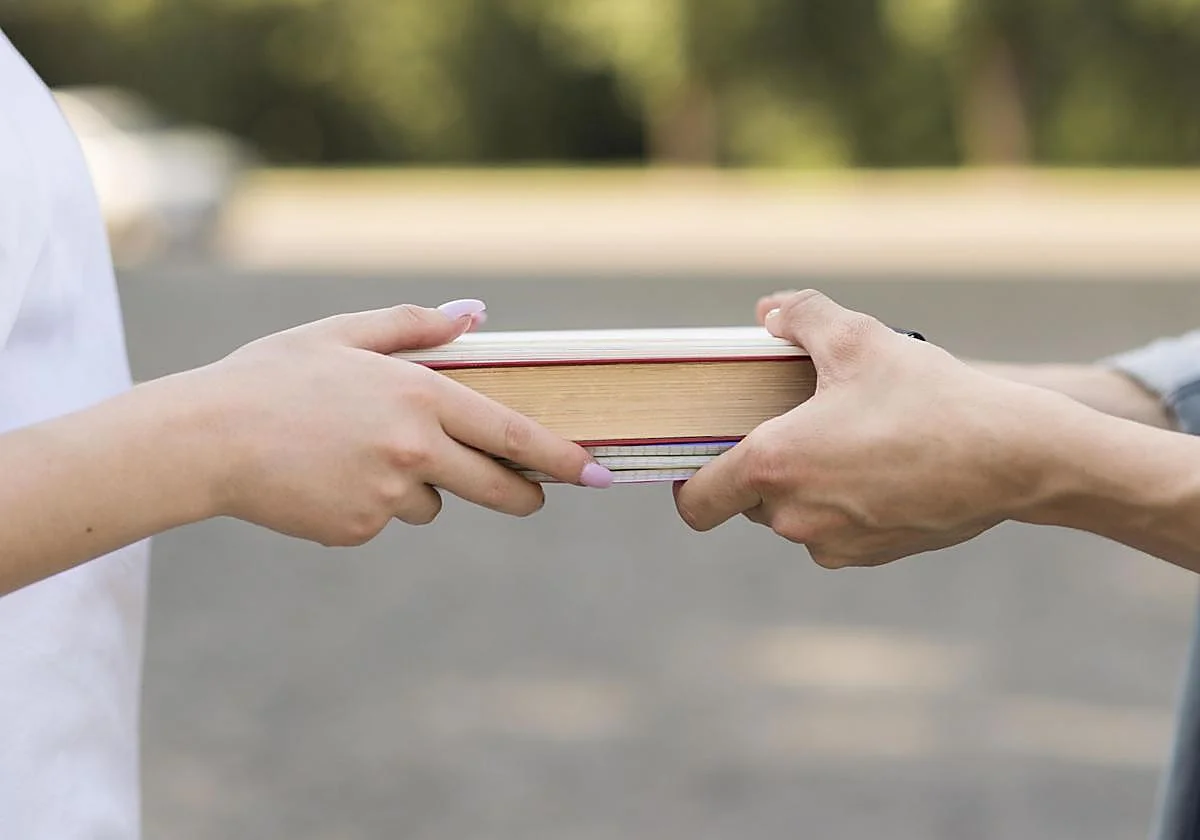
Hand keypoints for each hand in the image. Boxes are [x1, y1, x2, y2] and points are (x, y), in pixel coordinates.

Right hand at [175, 299, 612, 546]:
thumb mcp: (343, 334)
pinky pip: (385, 519)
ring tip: (355, 455)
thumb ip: (416, 325)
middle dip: (524, 495)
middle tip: (532, 496)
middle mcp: (414, 450)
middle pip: (498, 487)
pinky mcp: (359, 529)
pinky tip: (327, 478)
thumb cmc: (273, 377)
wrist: (204, 439)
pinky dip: (371, 504)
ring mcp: (387, 496)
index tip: (597, 471)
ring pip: (433, 502)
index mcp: (419, 395)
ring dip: (419, 488)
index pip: (512, 434)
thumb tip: (477, 315)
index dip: (561, 457)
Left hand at [673, 290, 1074, 567]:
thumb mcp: (858, 337)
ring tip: (850, 439)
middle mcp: (794, 518)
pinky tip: (881, 466)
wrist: (1015, 457)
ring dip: (807, 484)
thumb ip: (800, 315)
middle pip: (748, 500)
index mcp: (773, 466)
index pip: (696, 502)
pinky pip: (833, 531)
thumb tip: (766, 313)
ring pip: (793, 515)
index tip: (702, 457)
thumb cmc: (930, 396)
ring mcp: (833, 544)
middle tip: (800, 422)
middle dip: (764, 466)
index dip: (688, 481)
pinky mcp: (871, 556)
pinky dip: (843, 504)